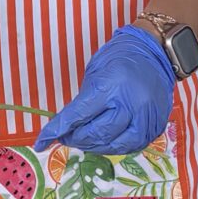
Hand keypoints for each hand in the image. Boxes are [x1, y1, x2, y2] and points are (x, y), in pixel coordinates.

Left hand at [36, 26, 178, 155]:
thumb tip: (67, 126)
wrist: (155, 51)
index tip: (41, 142)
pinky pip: (132, 146)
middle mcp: (130, 104)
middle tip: (65, 137)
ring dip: (93, 147)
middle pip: (96, 134)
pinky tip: (104, 142)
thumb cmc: (120, 57)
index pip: (78, 115)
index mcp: (111, 86)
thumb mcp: (95, 73)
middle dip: (75, 139)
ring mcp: (145, 117)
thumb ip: (83, 101)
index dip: (57, 130)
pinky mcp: (156, 125)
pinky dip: (114, 147)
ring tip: (83, 141)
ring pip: (114, 145)